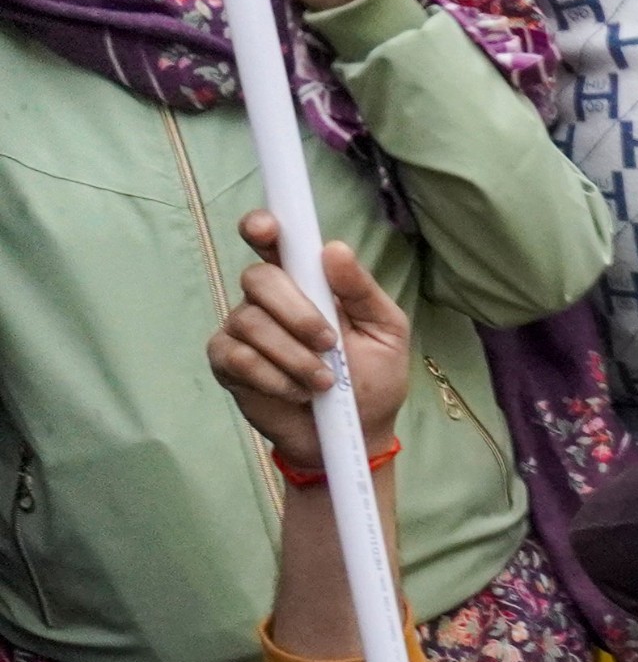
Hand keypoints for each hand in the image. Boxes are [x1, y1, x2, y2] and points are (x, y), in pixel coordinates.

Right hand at [207, 211, 404, 467]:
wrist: (357, 434)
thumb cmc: (373, 378)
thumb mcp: (386, 332)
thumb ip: (361, 290)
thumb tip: (334, 249)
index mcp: (306, 282)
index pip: (273, 242)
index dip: (262, 228)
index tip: (267, 230)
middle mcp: (268, 300)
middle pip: (259, 279)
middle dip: (297, 313)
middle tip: (329, 344)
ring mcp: (242, 330)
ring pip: (251, 322)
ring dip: (295, 356)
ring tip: (324, 381)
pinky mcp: (228, 363)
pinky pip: (238, 358)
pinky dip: (275, 378)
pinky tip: (297, 392)